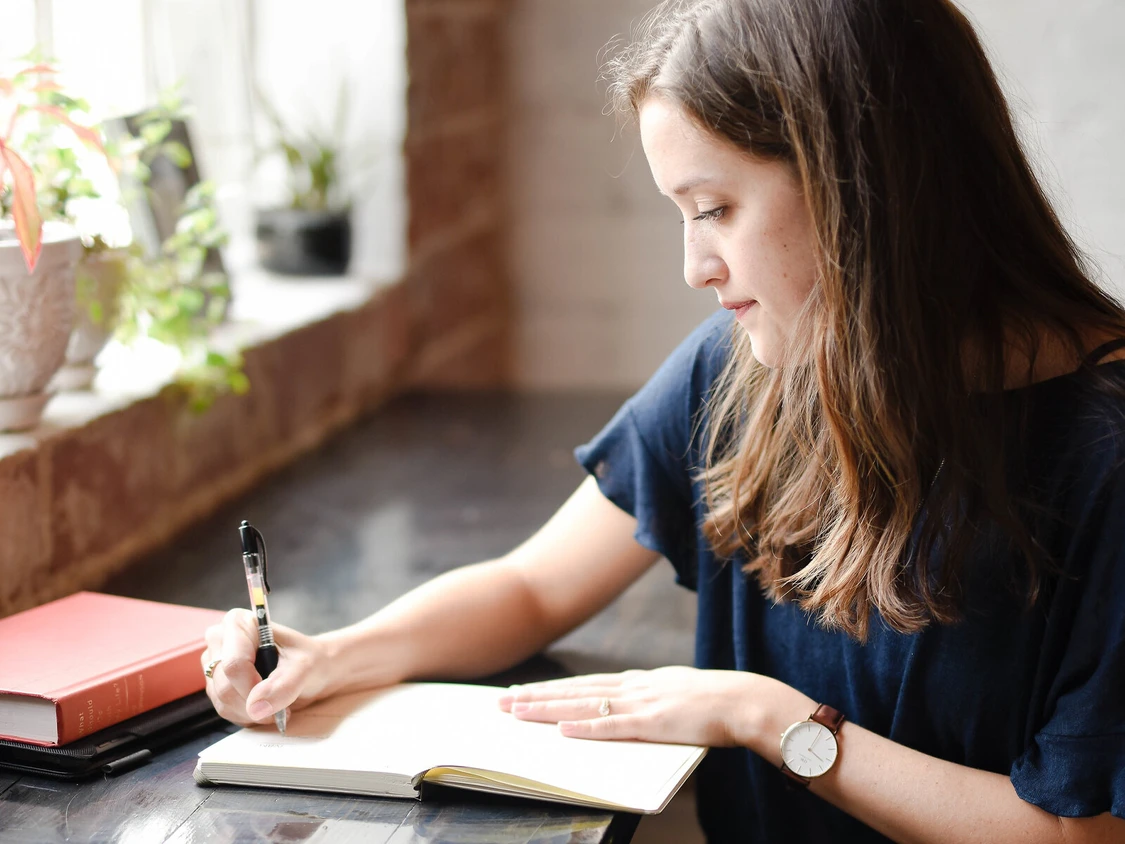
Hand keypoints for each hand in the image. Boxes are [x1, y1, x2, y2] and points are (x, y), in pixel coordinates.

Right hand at [202, 609, 330, 726]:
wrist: (313, 670)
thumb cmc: (309, 660)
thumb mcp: (305, 667)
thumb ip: (283, 685)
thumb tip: (255, 707)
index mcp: (239, 623)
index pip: (234, 664)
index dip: (253, 687)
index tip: (276, 692)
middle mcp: (220, 640)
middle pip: (225, 686)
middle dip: (255, 703)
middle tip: (281, 703)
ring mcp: (214, 663)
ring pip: (223, 702)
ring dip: (252, 712)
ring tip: (276, 703)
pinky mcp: (215, 684)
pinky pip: (225, 710)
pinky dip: (247, 715)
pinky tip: (264, 705)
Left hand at [497, 666, 811, 748]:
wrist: (744, 701)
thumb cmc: (715, 703)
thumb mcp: (675, 694)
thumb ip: (650, 700)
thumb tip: (629, 709)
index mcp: (639, 681)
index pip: (585, 684)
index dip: (552, 688)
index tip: (523, 692)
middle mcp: (633, 687)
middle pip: (574, 690)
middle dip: (536, 696)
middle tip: (501, 702)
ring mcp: (641, 703)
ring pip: (583, 704)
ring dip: (548, 708)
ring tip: (517, 712)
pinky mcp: (653, 723)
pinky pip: (612, 726)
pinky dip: (585, 727)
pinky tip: (561, 728)